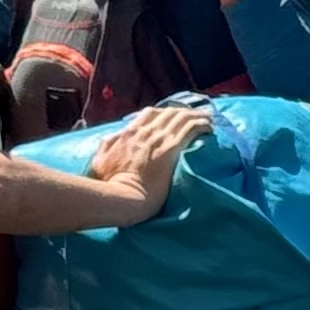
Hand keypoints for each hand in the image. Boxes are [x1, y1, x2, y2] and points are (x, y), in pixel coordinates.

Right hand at [85, 99, 213, 216]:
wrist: (121, 197)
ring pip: (181, 117)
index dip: (164, 112)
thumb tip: (111, 137)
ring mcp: (158, 140)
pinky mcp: (170, 150)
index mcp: (129, 133)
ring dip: (196, 115)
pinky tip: (209, 127)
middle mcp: (144, 132)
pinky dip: (201, 124)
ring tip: (208, 118)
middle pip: (169, 112)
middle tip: (196, 117)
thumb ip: (106, 146)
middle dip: (184, 112)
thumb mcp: (99, 161)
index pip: (150, 114)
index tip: (174, 116)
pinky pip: (190, 129)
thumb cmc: (109, 185)